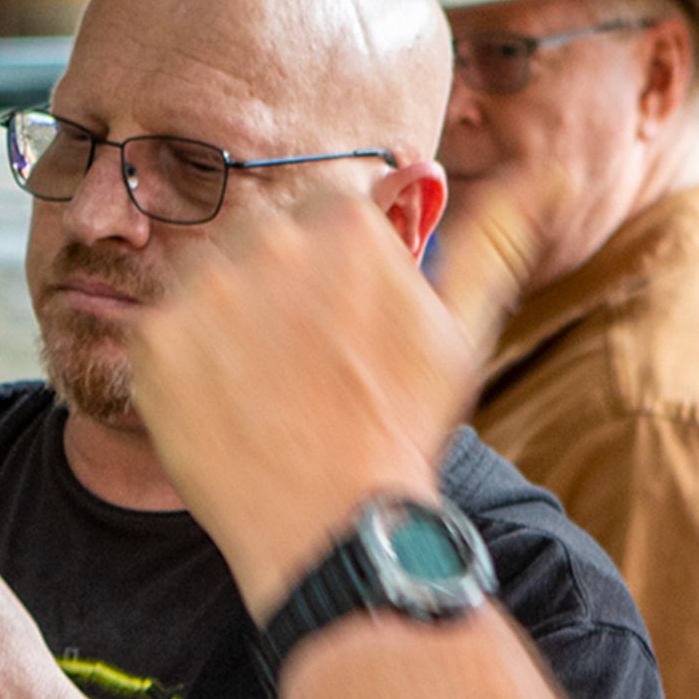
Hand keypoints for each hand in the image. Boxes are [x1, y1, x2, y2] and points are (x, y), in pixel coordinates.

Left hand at [117, 173, 549, 614]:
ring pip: (208, 281)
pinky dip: (184, 364)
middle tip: (297, 363)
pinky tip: (222, 404)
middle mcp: (270, 243)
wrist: (330, 524)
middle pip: (261, 240)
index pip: (321, 211)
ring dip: (228, 320)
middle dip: (276, 287)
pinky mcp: (154, 341)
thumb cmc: (400, 428)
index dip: (328, 267)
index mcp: (345, 226)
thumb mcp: (461, 329)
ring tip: (262, 386)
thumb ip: (492, 238)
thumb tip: (544, 174)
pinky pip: (160, 330)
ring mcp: (204, 292)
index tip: (334, 320)